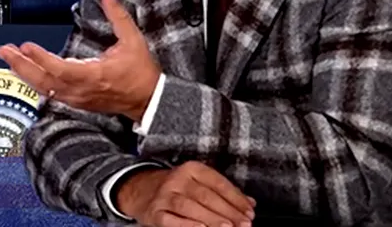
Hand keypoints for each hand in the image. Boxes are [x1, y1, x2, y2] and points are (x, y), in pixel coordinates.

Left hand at [0, 0, 161, 119]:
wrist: (148, 100)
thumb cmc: (141, 73)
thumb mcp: (133, 40)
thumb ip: (118, 16)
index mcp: (94, 75)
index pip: (61, 69)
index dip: (42, 59)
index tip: (26, 46)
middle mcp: (81, 89)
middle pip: (44, 80)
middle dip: (21, 65)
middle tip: (4, 50)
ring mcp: (76, 97)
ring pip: (43, 87)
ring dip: (23, 72)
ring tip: (8, 56)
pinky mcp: (75, 101)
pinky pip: (49, 92)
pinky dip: (33, 80)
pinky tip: (22, 70)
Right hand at [117, 162, 255, 226]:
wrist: (140, 190)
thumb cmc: (177, 188)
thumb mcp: (199, 182)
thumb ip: (224, 192)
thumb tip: (250, 204)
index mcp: (191, 169)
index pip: (218, 183)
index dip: (236, 199)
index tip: (249, 212)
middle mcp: (177, 179)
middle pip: (206, 196)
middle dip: (228, 212)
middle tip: (244, 224)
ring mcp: (165, 196)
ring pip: (190, 207)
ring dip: (211, 219)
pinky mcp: (155, 212)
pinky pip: (172, 220)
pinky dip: (187, 225)